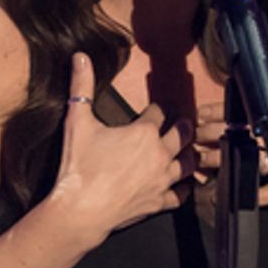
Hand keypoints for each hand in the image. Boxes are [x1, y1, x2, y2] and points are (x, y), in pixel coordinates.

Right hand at [49, 53, 194, 240]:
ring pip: (187, 163)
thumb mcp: (78, 121)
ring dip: (189, 154)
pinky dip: (186, 188)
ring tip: (189, 149)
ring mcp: (162, 180)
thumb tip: (80, 56)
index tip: (158, 107)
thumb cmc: (79, 167)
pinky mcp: (159, 203)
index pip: (159, 113)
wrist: (80, 210)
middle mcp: (159, 155)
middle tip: (184, 122)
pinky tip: (186, 185)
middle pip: (181, 135)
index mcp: (144, 132)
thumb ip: (81, 86)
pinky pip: (181, 194)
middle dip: (183, 126)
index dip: (158, 108)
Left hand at [193, 43, 267, 217]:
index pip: (249, 113)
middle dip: (211, 136)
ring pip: (243, 165)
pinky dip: (238, 192)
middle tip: (191, 135)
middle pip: (239, 138)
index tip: (201, 112)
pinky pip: (258, 196)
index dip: (220, 113)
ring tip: (197, 159)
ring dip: (218, 162)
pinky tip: (219, 190)